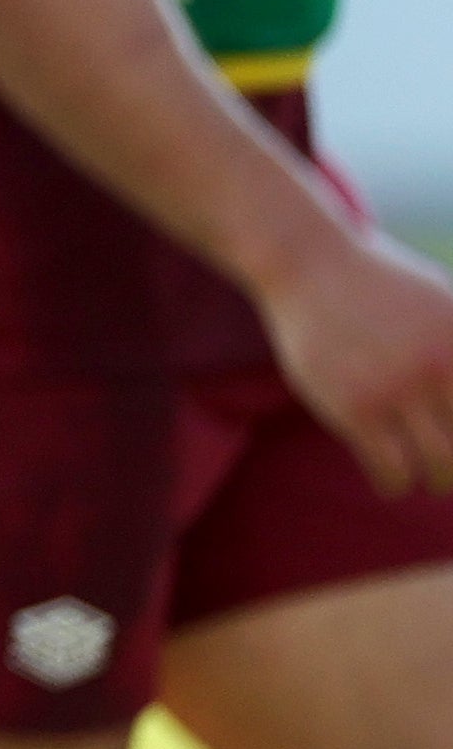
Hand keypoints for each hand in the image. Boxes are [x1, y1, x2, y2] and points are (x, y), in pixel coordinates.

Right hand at [251, 226, 452, 495]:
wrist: (309, 263)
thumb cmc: (381, 286)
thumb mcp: (444, 305)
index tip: (446, 428)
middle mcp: (438, 366)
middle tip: (446, 467)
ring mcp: (395, 387)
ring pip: (441, 465)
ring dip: (436, 480)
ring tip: (424, 476)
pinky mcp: (353, 407)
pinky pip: (391, 469)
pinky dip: (395, 484)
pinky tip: (389, 479)